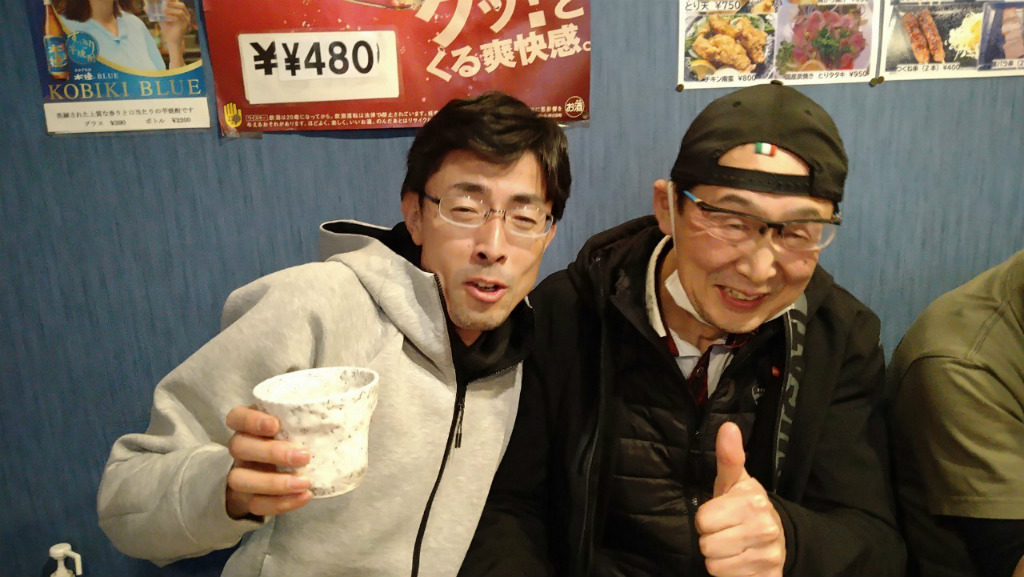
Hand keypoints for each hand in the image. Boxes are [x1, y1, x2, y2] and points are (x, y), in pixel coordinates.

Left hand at [158, 0, 190, 67]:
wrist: (171, 40)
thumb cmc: (167, 29)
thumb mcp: (161, 18)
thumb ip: (156, 12)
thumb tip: (145, 7)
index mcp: (182, 12)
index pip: (179, 3)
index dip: (174, 0)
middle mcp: (186, 15)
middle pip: (181, 5)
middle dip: (173, 3)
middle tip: (165, 2)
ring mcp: (186, 21)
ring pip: (180, 11)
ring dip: (171, 10)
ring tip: (163, 10)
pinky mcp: (184, 26)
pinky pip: (179, 18)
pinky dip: (172, 16)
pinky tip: (166, 15)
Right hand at [225, 406, 311, 518]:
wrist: (275, 474)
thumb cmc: (292, 440)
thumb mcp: (298, 425)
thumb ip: (313, 418)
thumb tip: (353, 409)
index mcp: (249, 425)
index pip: (237, 417)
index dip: (251, 420)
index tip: (274, 425)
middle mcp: (241, 448)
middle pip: (239, 447)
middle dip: (272, 452)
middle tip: (304, 456)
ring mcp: (240, 474)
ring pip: (240, 479)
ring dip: (274, 483)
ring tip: (304, 482)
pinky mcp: (247, 499)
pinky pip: (257, 504)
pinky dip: (281, 503)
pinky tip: (304, 496)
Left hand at [695, 422, 785, 576]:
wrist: (779, 535)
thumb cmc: (745, 506)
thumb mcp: (734, 481)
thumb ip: (728, 456)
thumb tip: (727, 427)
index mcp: (753, 502)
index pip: (702, 520)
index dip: (705, 519)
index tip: (718, 516)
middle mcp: (765, 529)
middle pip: (707, 545)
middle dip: (710, 540)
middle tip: (724, 533)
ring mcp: (769, 556)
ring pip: (715, 566)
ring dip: (718, 560)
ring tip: (731, 548)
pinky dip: (729, 575)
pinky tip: (740, 563)